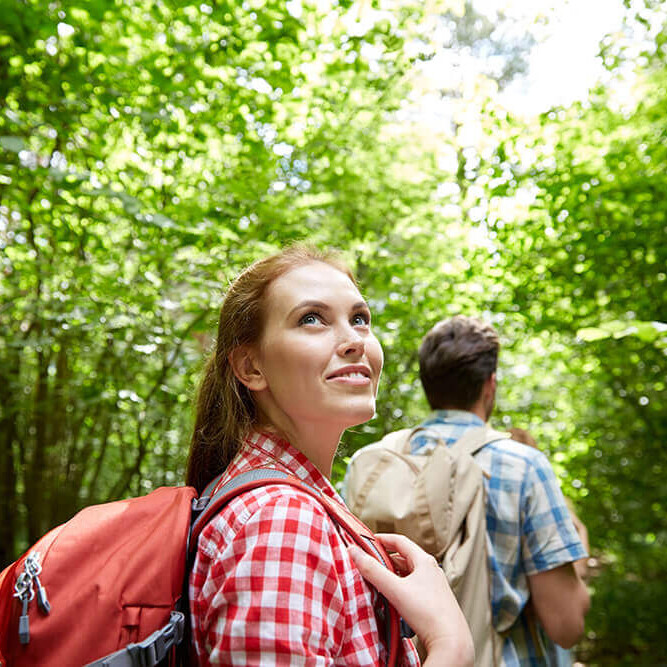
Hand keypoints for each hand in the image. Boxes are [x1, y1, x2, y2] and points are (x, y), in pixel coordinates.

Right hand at [349, 533, 473, 666]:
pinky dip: (401, 587)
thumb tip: (354, 552)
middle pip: (405, 557)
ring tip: (379, 580)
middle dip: (386, 558)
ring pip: (409, 573)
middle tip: (370, 562)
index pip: (401, 541)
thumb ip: (373, 570)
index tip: (369, 540)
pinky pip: (414, 587)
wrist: (451, 642)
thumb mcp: (395, 589)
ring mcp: (435, 586)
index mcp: (425, 561)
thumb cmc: (428, 613)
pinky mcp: (435, 601)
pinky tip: (394, 598)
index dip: (383, 539)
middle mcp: (432, 570)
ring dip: (393, 574)